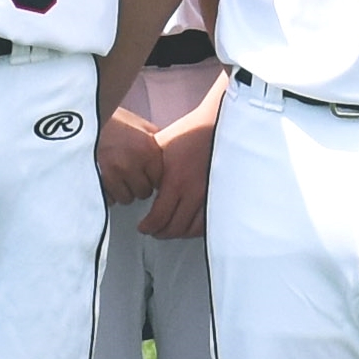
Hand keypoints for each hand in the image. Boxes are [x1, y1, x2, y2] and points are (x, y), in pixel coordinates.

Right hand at [94, 106, 164, 205]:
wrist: (78, 118)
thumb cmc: (110, 121)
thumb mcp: (139, 124)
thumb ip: (156, 140)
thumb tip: (172, 155)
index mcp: (147, 150)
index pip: (159, 180)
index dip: (150, 176)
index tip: (143, 171)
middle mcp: (133, 164)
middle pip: (143, 193)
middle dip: (136, 185)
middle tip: (126, 171)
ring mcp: (113, 175)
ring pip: (126, 198)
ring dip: (121, 190)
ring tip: (113, 173)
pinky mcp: (96, 183)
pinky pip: (108, 199)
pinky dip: (106, 192)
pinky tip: (102, 177)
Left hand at [139, 108, 217, 239]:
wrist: (216, 125)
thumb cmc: (188, 133)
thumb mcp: (160, 149)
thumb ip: (149, 170)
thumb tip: (137, 184)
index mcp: (176, 182)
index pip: (159, 218)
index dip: (148, 227)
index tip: (143, 226)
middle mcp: (194, 193)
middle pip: (175, 228)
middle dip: (161, 233)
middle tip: (154, 231)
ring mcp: (210, 196)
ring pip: (193, 230)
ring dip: (178, 233)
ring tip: (169, 229)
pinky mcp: (221, 196)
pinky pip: (208, 222)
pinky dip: (196, 228)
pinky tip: (188, 224)